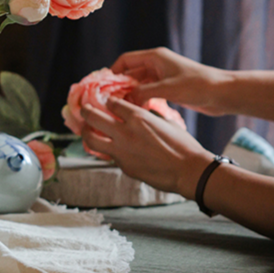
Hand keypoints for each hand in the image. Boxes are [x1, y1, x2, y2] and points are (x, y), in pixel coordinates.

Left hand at [81, 97, 213, 198]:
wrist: (189, 171)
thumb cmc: (183, 145)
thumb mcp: (166, 122)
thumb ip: (148, 116)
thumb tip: (140, 113)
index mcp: (138, 117)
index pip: (111, 103)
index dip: (107, 101)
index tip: (106, 101)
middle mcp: (125, 132)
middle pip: (93, 116)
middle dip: (85, 110)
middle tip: (84, 109)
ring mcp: (121, 150)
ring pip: (90, 138)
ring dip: (85, 131)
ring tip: (85, 128)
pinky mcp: (123, 166)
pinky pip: (108, 155)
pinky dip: (105, 149)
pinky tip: (106, 147)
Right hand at [110, 46, 229, 114]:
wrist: (223, 93)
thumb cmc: (197, 86)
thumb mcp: (166, 89)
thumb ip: (142, 92)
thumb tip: (124, 100)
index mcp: (155, 57)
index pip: (126, 60)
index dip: (113, 71)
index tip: (104, 86)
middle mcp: (157, 64)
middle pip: (131, 72)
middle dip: (120, 86)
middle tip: (110, 101)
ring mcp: (163, 76)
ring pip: (139, 84)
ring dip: (131, 94)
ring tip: (122, 108)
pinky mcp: (169, 87)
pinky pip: (149, 92)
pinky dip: (142, 99)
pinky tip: (138, 111)